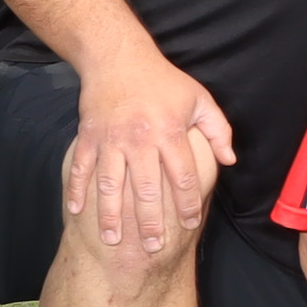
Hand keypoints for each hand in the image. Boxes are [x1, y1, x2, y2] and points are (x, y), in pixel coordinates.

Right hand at [65, 53, 233, 259]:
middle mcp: (140, 139)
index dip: (187, 203)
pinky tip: (76, 211)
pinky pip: (81, 167)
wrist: (119, 59)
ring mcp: (111, 139)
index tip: (189, 224)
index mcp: (169, 132)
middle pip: (146, 188)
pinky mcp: (89, 137)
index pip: (182, 175)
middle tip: (153, 247)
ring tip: (112, 240)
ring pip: (110, 184)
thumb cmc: (163, 82)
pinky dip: (76, 190)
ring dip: (111, 214)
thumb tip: (231, 160)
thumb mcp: (199, 99)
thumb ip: (218, 130)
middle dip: (150, 221)